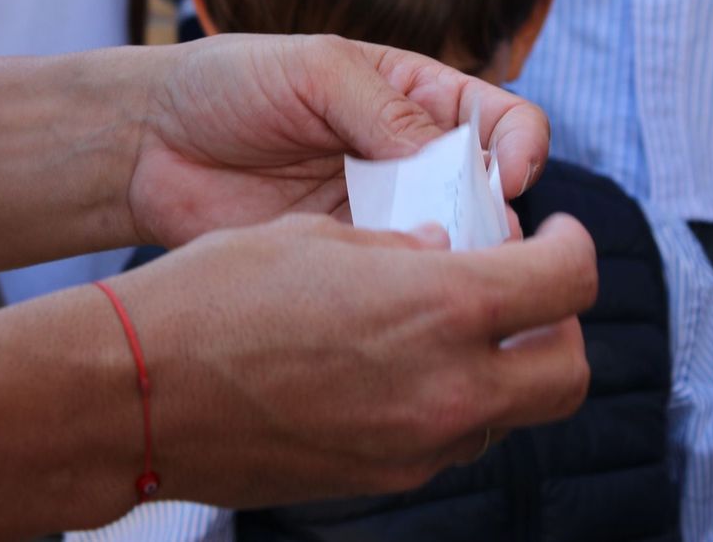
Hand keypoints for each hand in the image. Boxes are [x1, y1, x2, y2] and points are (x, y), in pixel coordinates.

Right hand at [120, 211, 595, 506]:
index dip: (574, 248)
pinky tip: (400, 369)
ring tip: (456, 330)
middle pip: (568, 373)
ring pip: (513, 415)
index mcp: (440, 306)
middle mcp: (446, 387)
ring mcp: (416, 446)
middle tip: (530, 292)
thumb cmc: (215, 295)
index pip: (567, 282)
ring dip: (506, 369)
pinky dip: (454, 403)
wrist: (138, 392)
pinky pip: (451, 442)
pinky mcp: (380, 478)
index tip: (557, 234)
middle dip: (564, 328)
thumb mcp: (319, 240)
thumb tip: (442, 250)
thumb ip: (401, 246)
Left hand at [126, 34, 550, 247]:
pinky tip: (385, 289)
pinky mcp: (345, 260)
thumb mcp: (315, 71)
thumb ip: (385, 109)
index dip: (521, 149)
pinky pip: (395, 279)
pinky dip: (404, 287)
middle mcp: (410, 158)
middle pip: (487, 194)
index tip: (509, 178)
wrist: (150, 143)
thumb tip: (451, 159)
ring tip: (431, 267)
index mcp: (417, 97)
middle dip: (494, 218)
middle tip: (472, 238)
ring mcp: (380, 212)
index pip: (505, 122)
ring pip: (449, 245)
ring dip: (454, 260)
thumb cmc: (231, 84)